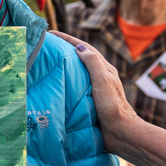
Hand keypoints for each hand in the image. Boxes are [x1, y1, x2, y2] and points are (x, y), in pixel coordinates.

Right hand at [49, 31, 134, 146]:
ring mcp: (95, 89)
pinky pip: (74, 87)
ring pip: (76, 73)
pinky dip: (65, 82)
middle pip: (79, 58)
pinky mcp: (90, 101)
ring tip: (46, 64)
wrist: (120, 132)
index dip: (67, 39)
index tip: (50, 33)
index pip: (84, 48)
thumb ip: (92, 63)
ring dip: (63, 66)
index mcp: (104, 69)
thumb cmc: (112, 106)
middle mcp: (100, 77)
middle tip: (46, 47)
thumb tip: (79, 48)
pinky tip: (55, 86)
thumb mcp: (103, 80)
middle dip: (64, 50)